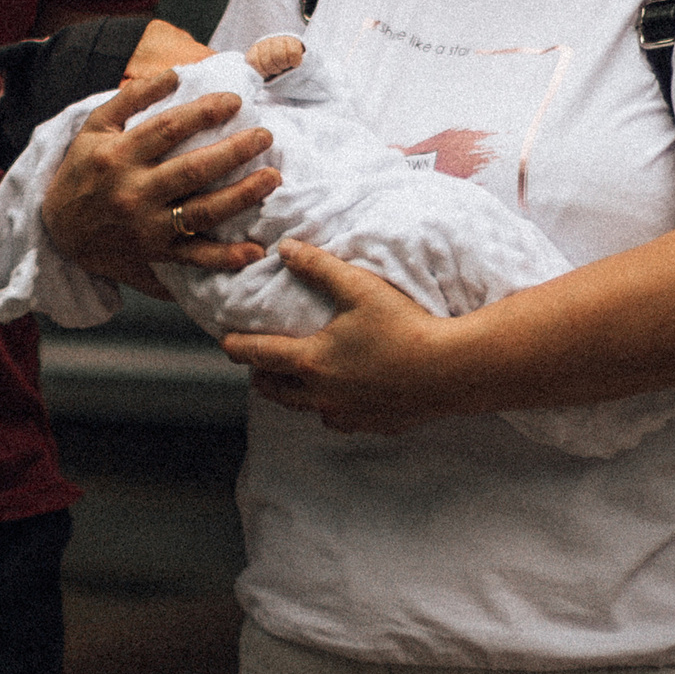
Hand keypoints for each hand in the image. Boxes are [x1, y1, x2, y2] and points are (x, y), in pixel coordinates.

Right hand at [41, 20, 279, 278]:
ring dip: (241, 196)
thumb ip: (132, 97)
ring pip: (201, 212)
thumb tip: (175, 73)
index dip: (205, 112)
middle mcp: (133, 191)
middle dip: (234, 151)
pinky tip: (255, 250)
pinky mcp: (156, 255)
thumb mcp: (95, 127)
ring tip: (272, 178)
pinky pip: (195, 259)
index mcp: (118, 155)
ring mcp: (147, 227)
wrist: (58, 231)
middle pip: (192, 170)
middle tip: (265, 136)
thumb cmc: (83, 170)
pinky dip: (226, 258)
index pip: (168, 128)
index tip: (236, 101)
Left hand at [224, 240, 460, 432]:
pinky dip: (333, 410)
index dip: (239, 347)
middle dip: (263, 378)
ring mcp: (349, 414)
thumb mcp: (357, 287)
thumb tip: (284, 248)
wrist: (449, 370)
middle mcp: (323, 395)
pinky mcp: (375, 425)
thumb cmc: (402, 324)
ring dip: (297, 397)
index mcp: (312, 361)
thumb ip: (317, 267)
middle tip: (256, 368)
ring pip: (309, 410)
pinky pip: (342, 421)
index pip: (262, 355)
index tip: (225, 344)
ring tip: (296, 384)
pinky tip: (342, 400)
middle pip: (278, 391)